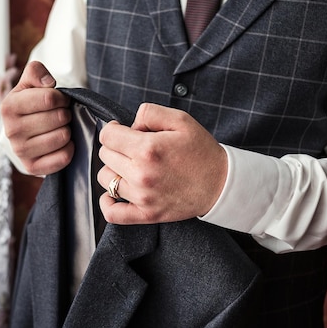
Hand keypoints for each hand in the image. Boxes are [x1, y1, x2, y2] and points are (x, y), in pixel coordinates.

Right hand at [0, 61, 73, 175]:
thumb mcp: (30, 83)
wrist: (26, 131)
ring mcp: (20, 151)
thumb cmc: (31, 105)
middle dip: (65, 114)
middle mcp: (11, 131)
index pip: (49, 98)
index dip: (61, 98)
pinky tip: (61, 143)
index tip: (59, 100)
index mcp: (9, 107)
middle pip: (58, 118)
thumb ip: (36, 71)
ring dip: (67, 130)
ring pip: (62, 137)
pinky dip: (69, 149)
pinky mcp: (32, 168)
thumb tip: (48, 83)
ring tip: (59, 128)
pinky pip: (63, 157)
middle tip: (60, 116)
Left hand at [97, 103, 226, 223]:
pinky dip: (107, 202)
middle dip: (116, 147)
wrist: (221, 184)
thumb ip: (149, 113)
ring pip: (105, 179)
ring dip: (113, 170)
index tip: (123, 131)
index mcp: (147, 149)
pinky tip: (114, 193)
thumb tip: (129, 125)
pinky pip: (112, 213)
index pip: (107, 136)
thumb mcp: (180, 119)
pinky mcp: (146, 214)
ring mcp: (142, 197)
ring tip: (129, 167)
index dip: (114, 129)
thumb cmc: (201, 151)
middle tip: (134, 148)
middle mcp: (141, 174)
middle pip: (105, 155)